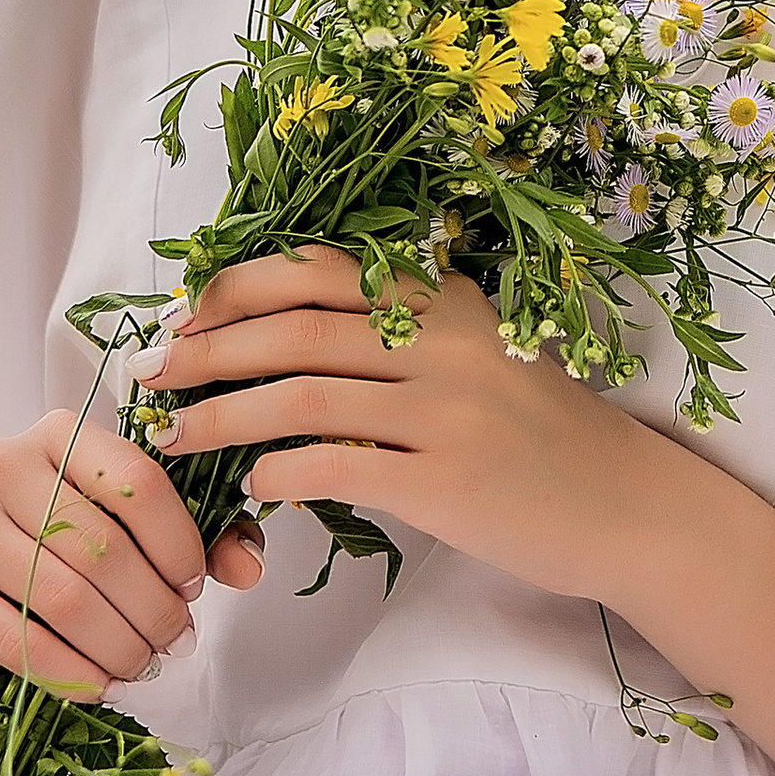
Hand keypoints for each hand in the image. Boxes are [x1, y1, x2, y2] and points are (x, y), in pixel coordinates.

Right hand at [0, 409, 266, 695]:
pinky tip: (96, 685)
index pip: (138, 480)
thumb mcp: (118, 531)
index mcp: (56, 433)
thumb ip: (193, 537)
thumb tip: (249, 566)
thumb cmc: (44, 554)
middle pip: (103, 546)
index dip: (180, 543)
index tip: (195, 588)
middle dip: (153, 608)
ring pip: (65, 596)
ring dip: (118, 645)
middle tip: (175, 644)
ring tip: (141, 666)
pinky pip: (18, 638)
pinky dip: (70, 672)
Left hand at [155, 252, 699, 608]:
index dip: (238, 285)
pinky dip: (276, 473)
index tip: (184, 311)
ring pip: (299, 398)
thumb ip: (403, 333)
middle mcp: (443, 343)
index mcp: (445, 299)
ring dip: (220, 417)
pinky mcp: (445, 482)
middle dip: (206, 348)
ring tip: (175, 437)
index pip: (319, 270)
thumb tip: (286, 333)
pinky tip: (250, 485)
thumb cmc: (542, 433)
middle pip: (294, 328)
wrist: (623, 505)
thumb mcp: (479, 354)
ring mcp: (445, 412)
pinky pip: (333, 468)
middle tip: (151, 372)